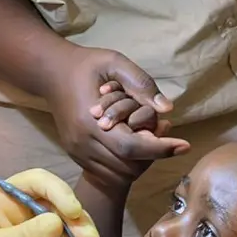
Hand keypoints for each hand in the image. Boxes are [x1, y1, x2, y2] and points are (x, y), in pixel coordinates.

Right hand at [40, 46, 188, 183]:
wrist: (52, 73)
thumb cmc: (86, 65)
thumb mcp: (115, 63)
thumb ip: (141, 84)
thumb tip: (167, 109)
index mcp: (89, 121)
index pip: (130, 147)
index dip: (160, 149)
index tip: (184, 145)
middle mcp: (82, 143)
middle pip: (127, 165)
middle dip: (152, 154)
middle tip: (166, 133)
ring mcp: (77, 152)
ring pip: (118, 173)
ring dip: (141, 161)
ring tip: (151, 137)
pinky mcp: (76, 155)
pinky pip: (107, 171)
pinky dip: (127, 163)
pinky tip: (134, 143)